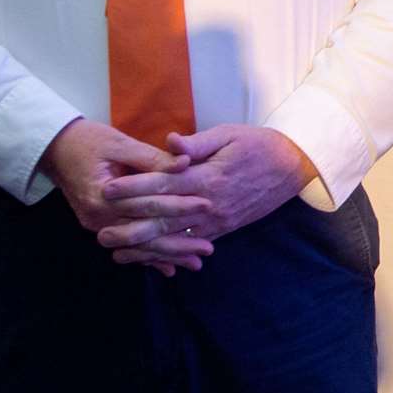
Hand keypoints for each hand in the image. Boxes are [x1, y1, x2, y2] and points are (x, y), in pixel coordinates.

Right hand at [38, 117, 209, 274]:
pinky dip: (147, 256)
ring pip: (136, 246)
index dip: (178, 205)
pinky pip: (126, 245)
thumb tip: (186, 163)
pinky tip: (168, 267)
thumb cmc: (88, 140)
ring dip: (166, 255)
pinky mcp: (99, 225)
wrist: (55, 149)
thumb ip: (152, 157)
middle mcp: (98, 217)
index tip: (207, 206)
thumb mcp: (120, 143)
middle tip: (208, 249)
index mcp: (103, 195)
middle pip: (143, 234)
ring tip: (195, 262)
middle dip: (177, 243)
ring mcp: (97, 224)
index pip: (148, 204)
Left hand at [96, 124, 316, 265]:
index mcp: (208, 176)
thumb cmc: (259, 145)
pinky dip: (170, 254)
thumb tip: (170, 142)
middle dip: (130, 226)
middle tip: (100, 232)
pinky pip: (192, 245)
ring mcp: (217, 221)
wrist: (292, 167)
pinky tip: (150, 258)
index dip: (134, 188)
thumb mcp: (230, 134)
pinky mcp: (223, 229)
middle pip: (164, 218)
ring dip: (144, 246)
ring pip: (175, 238)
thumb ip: (198, 141)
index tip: (107, 190)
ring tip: (116, 252)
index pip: (164, 184)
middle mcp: (210, 204)